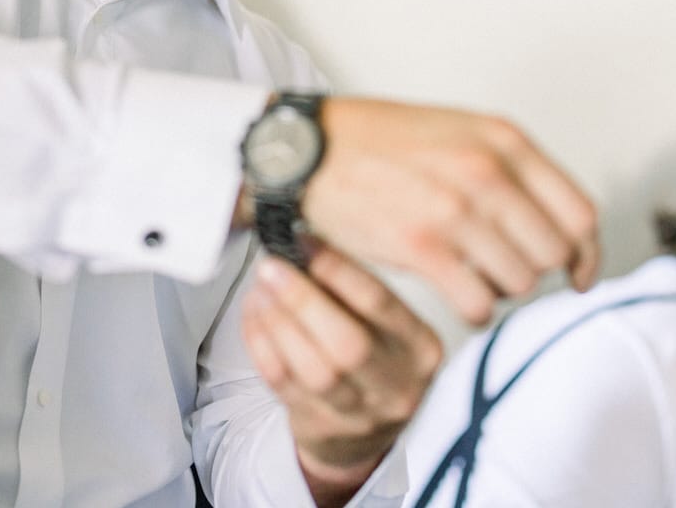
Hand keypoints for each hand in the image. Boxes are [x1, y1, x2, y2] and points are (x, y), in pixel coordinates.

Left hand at [241, 246, 442, 507]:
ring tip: (260, 289)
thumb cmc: (374, 358)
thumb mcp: (388, 325)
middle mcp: (397, 386)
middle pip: (347, 345)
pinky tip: (254, 314)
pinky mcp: (320, 427)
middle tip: (271, 267)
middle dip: (302, 299)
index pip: (379, 303)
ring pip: (312, 369)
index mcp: (421, 347)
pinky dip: (261, 342)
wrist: (365, 435)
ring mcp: (359, 414)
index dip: (336, 269)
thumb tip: (304, 241)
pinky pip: (282, 382)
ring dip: (277, 321)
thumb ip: (355, 290)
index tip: (302, 240)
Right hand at [302, 97, 598, 324]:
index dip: (585, 253)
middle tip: (507, 271)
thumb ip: (510, 167)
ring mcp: (453, 210)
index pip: (579, 213)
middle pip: (553, 253)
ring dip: (502, 290)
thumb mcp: (459, 130)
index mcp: (503, 139)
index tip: (577, 273)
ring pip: (519, 282)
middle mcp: (485, 172)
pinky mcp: (419, 246)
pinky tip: (457, 294)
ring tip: (474, 277)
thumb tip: (560, 225)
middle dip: (535, 271)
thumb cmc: (380, 141)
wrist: (308, 149)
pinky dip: (475, 309)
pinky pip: (478, 303)